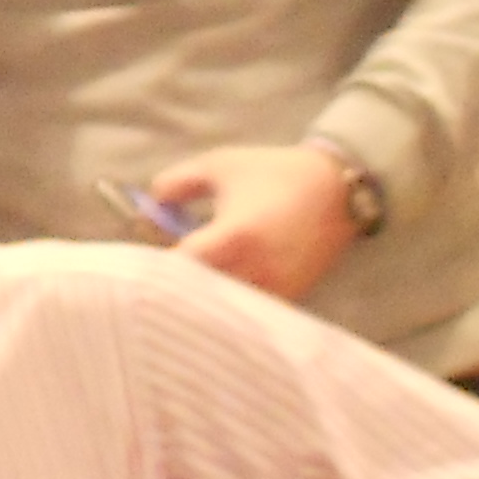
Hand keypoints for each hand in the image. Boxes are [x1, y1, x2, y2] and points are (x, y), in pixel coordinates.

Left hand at [154, 142, 364, 302]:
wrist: (336, 189)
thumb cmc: (273, 173)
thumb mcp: (219, 166)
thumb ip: (175, 184)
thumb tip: (147, 205)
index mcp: (235, 236)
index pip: (180, 269)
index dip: (156, 269)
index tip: (142, 262)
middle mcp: (257, 270)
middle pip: (198, 297)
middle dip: (175, 289)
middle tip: (157, 280)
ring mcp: (275, 289)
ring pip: (223, 310)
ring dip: (202, 300)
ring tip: (186, 287)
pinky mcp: (289, 298)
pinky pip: (247, 312)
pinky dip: (228, 305)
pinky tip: (217, 292)